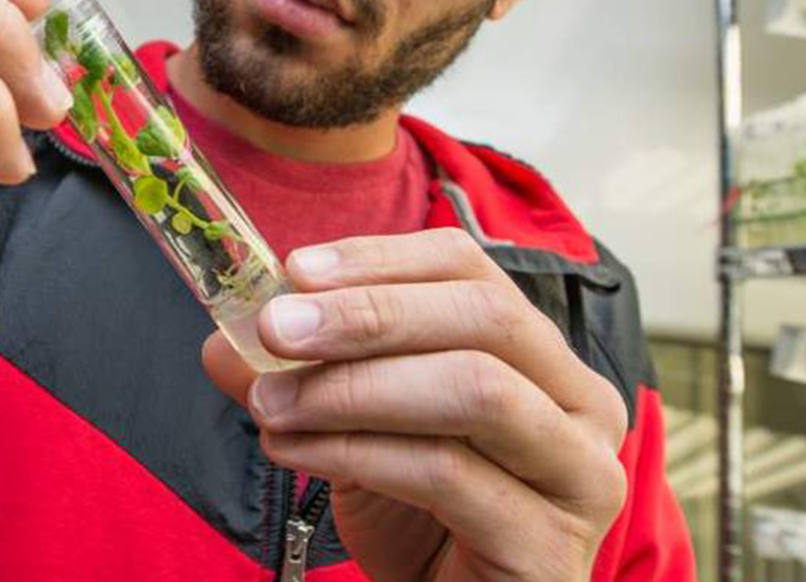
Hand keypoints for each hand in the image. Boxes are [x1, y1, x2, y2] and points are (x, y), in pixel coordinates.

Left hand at [202, 230, 627, 581]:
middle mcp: (582, 405)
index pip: (470, 269)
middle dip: (369, 314)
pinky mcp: (551, 546)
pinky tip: (292, 451)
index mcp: (542, 357)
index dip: (382, 259)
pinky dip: (356, 452)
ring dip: (356, 386)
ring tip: (271, 403)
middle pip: (484, 317)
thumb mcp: (355, 431)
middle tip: (276, 328)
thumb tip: (222, 337)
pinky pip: (447, 474)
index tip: (295, 268)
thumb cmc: (422, 524)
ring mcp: (580, 476)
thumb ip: (301, 378)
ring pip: (476, 390)